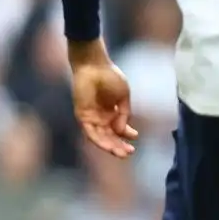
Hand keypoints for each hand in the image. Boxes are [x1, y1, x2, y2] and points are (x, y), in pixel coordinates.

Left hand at [68, 41, 137, 157]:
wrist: (94, 66)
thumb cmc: (109, 76)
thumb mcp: (123, 97)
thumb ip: (124, 114)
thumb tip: (123, 130)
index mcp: (111, 111)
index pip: (118, 128)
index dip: (127, 134)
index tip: (136, 136)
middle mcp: (100, 116)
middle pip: (109, 136)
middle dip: (119, 145)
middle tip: (130, 152)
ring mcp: (91, 117)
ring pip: (100, 137)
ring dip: (110, 147)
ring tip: (121, 154)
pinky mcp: (82, 116)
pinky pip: (90, 133)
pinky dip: (99, 141)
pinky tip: (109, 147)